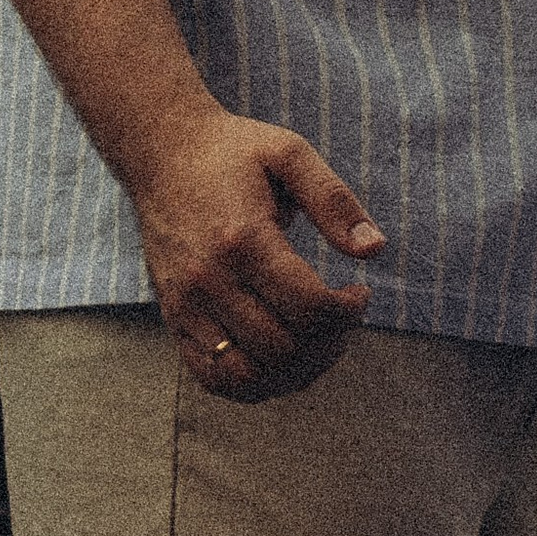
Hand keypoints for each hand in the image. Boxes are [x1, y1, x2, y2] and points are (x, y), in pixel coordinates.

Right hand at [131, 105, 386, 401]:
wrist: (161, 153)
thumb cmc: (233, 152)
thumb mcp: (290, 154)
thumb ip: (334, 201)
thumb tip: (375, 250)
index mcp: (242, 238)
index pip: (307, 307)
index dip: (347, 312)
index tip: (360, 293)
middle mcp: (208, 280)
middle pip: (282, 348)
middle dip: (329, 341)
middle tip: (342, 315)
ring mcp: (185, 305)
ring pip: (248, 376)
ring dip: (296, 371)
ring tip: (317, 340)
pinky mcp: (173, 318)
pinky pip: (214, 377)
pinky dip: (255, 383)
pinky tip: (281, 356)